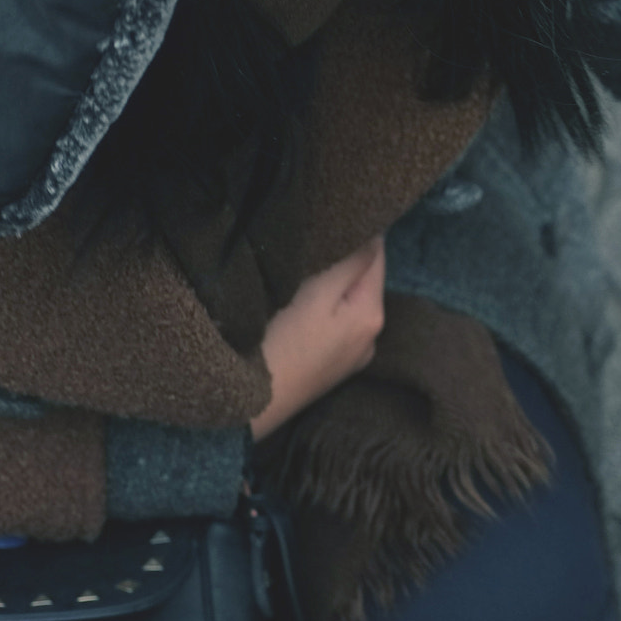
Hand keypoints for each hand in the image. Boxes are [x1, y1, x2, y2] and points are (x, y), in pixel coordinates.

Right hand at [250, 235, 386, 439]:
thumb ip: (348, 262)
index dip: (357, 228)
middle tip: (309, 231)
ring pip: (344, 298)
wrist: (244, 411)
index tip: (330, 209)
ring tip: (299, 262)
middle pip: (361, 277)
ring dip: (329, 279)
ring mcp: (348, 355)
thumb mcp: (315, 295)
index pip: (376, 253)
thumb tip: (375, 231)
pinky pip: (330, 320)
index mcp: (372, 314)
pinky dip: (319, 304)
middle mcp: (369, 336)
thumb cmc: (277, 346)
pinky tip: (296, 299)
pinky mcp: (325, 366)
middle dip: (342, 254)